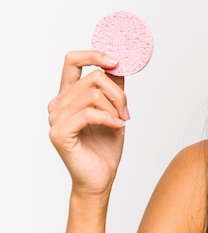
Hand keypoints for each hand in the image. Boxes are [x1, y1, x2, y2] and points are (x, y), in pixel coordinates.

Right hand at [48, 50, 128, 196]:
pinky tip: (118, 128)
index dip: (94, 55)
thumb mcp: (114, 110)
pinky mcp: (59, 132)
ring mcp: (56, 118)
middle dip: (118, 93)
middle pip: (93, 78)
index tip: (116, 61)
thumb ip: (114, 87)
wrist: (100, 177)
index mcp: (68, 95)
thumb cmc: (105, 146)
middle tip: (127, 111)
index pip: (72, 61)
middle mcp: (58, 103)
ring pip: (94, 94)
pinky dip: (110, 119)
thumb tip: (120, 64)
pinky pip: (90, 113)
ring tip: (121, 122)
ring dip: (116, 108)